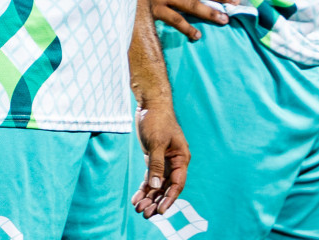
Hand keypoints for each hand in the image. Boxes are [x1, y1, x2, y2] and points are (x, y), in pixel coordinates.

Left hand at [131, 102, 187, 218]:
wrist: (150, 104)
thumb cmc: (157, 120)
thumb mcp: (156, 143)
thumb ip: (156, 165)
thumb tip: (155, 186)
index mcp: (181, 159)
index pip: (177, 184)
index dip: (169, 199)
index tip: (161, 211)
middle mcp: (174, 162)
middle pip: (166, 187)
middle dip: (156, 201)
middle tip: (146, 214)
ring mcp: (163, 161)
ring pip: (157, 184)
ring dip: (149, 197)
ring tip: (139, 209)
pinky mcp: (153, 158)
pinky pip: (150, 177)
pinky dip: (144, 187)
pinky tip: (137, 197)